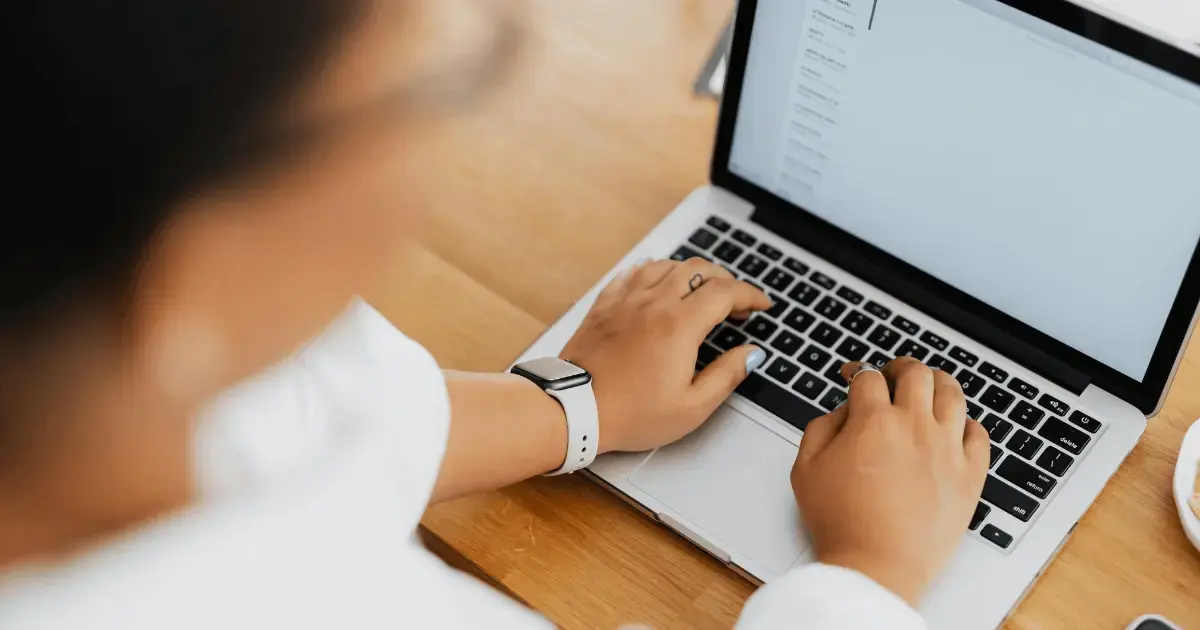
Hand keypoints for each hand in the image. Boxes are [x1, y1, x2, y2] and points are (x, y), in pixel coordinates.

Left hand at [560, 258, 771, 453]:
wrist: (574, 408)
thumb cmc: (631, 414)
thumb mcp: (691, 407)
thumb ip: (727, 375)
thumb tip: (751, 354)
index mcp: (680, 325)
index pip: (726, 292)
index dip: (751, 295)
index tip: (762, 304)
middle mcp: (654, 302)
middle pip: (699, 269)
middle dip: (725, 280)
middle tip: (735, 302)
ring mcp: (627, 299)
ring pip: (667, 265)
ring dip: (691, 272)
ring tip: (701, 291)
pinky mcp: (605, 304)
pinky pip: (634, 272)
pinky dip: (655, 272)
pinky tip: (658, 284)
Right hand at [791, 358, 989, 605]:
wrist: (876, 566)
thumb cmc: (840, 523)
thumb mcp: (805, 469)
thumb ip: (820, 428)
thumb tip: (842, 411)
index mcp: (873, 421)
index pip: (869, 377)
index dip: (857, 371)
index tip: (854, 378)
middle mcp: (915, 426)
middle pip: (916, 373)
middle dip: (900, 367)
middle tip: (893, 374)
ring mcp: (948, 449)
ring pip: (953, 393)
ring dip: (938, 383)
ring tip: (929, 388)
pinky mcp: (970, 476)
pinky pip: (979, 435)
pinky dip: (968, 424)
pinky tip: (956, 427)